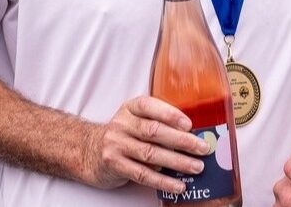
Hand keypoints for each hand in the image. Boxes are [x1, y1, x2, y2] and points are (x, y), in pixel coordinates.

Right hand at [82, 96, 211, 194]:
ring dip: (177, 162)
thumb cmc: (123, 134)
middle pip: (154, 131)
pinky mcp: (115, 165)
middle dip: (182, 141)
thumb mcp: (135, 119)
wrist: (87, 151)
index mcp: (130, 108)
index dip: (170, 114)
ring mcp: (116, 144)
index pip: (150, 106)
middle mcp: (122, 124)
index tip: (190, 124)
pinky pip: (143, 174)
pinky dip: (163, 181)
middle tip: (202, 148)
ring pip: (151, 154)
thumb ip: (157, 122)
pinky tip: (178, 185)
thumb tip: (192, 134)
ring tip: (196, 167)